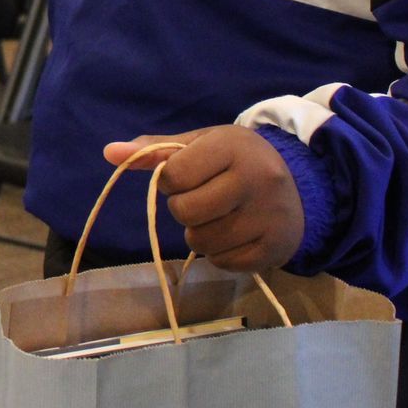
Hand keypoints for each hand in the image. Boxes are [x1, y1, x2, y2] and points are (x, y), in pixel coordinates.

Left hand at [105, 126, 305, 273]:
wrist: (299, 188)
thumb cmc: (236, 162)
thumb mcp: (200, 145)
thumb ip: (154, 150)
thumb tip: (108, 152)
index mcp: (233, 147)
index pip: (173, 174)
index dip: (171, 179)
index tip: (188, 175)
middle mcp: (256, 180)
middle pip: (185, 211)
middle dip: (184, 208)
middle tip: (203, 198)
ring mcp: (268, 217)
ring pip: (201, 242)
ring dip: (200, 233)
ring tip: (219, 216)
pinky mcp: (274, 249)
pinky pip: (223, 263)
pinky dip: (220, 253)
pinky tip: (235, 234)